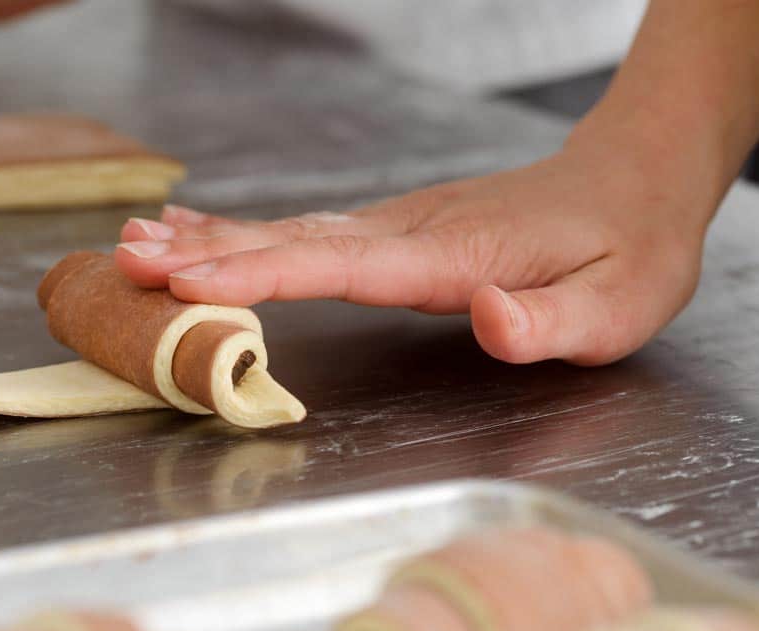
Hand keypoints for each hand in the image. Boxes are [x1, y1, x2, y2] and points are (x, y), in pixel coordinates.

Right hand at [115, 142, 708, 366]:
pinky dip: (242, 234)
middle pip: (291, 242)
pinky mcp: (388, 231)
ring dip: (210, 240)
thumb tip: (485, 318)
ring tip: (137, 245)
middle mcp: (406, 232)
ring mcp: (392, 226)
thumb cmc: (625, 251)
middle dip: (206, 255)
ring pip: (287, 232)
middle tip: (128, 261)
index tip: (190, 283)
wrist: (630, 182)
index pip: (339, 265)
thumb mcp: (617, 305)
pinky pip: (302, 234)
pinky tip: (202, 235)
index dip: (261, 276)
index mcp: (449, 254)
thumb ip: (549, 321)